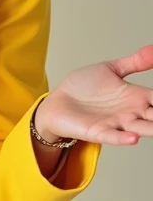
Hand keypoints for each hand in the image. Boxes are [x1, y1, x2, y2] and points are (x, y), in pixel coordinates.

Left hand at [36, 44, 152, 146]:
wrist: (57, 101)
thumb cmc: (83, 88)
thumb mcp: (111, 70)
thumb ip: (134, 62)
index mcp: (137, 97)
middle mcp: (131, 112)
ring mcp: (117, 123)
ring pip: (142, 128)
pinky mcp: (99, 131)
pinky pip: (114, 136)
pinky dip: (124, 138)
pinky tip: (135, 137)